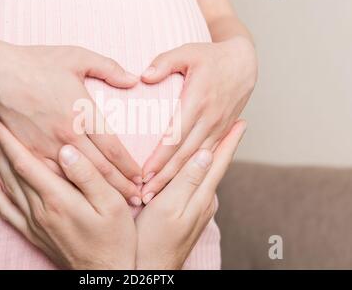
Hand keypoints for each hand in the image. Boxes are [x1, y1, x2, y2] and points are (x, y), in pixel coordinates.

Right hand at [0, 43, 141, 204]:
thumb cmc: (37, 63)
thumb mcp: (77, 57)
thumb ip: (109, 68)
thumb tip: (134, 80)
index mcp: (82, 113)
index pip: (113, 148)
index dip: (130, 166)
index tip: (141, 177)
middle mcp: (67, 135)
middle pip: (100, 169)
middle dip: (121, 186)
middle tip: (137, 199)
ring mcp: (47, 147)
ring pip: (77, 178)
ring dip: (97, 192)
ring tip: (115, 203)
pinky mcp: (29, 153)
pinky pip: (51, 177)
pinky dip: (68, 189)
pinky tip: (80, 197)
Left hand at [0, 122, 135, 269]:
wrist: (105, 272)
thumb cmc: (114, 237)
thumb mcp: (111, 204)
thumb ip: (88, 176)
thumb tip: (66, 151)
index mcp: (58, 198)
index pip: (26, 164)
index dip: (11, 143)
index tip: (1, 124)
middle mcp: (40, 210)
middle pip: (13, 173)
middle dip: (1, 148)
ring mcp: (34, 223)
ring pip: (8, 188)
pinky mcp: (33, 234)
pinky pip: (7, 211)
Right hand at [136, 121, 246, 268]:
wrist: (151, 269)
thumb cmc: (153, 240)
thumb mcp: (168, 207)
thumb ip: (187, 180)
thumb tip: (206, 153)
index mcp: (201, 196)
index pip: (219, 163)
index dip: (230, 141)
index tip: (241, 123)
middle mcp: (205, 202)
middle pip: (216, 167)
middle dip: (225, 145)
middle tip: (233, 125)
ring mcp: (198, 210)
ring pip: (207, 176)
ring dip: (213, 156)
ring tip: (218, 140)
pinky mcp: (188, 215)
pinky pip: (198, 185)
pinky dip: (199, 170)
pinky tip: (196, 168)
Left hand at [140, 36, 256, 202]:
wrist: (244, 61)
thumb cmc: (211, 56)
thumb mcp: (187, 51)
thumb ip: (164, 62)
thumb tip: (143, 76)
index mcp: (197, 101)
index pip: (175, 137)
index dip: (159, 158)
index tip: (144, 174)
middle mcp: (209, 119)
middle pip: (185, 156)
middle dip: (165, 178)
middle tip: (146, 196)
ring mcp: (218, 127)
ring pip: (197, 160)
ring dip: (178, 179)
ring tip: (159, 196)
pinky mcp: (223, 131)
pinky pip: (208, 155)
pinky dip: (194, 171)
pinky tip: (181, 183)